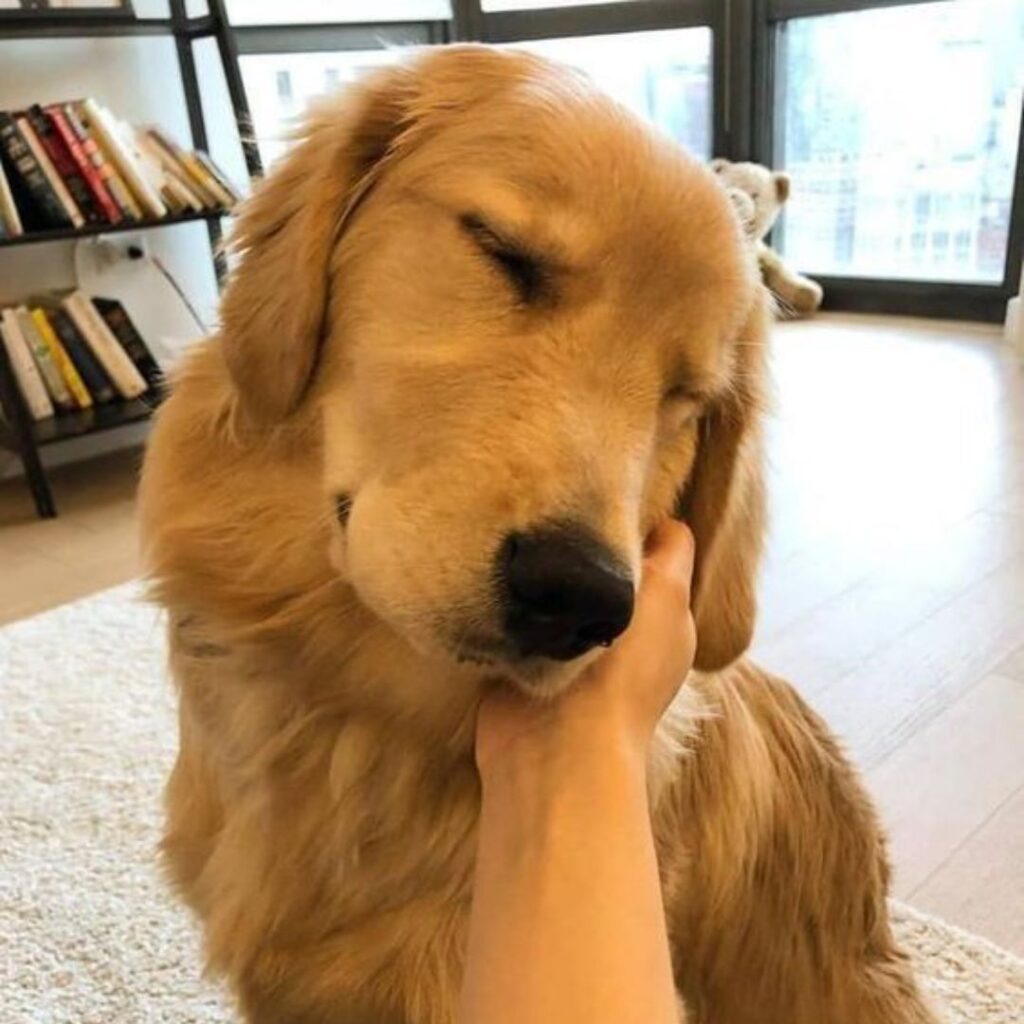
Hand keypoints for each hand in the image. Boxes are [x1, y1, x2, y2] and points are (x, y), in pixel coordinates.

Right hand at [476, 519, 696, 778]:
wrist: (555, 744)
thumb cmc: (622, 668)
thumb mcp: (666, 597)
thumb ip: (671, 554)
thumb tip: (662, 520)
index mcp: (663, 616)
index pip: (656, 550)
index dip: (639, 520)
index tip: (609, 492)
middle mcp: (620, 629)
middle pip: (603, 563)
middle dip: (584, 537)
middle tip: (557, 504)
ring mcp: (569, 645)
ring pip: (559, 584)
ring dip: (544, 566)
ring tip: (524, 528)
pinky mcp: (523, 656)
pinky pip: (518, 610)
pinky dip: (512, 595)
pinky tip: (500, 565)